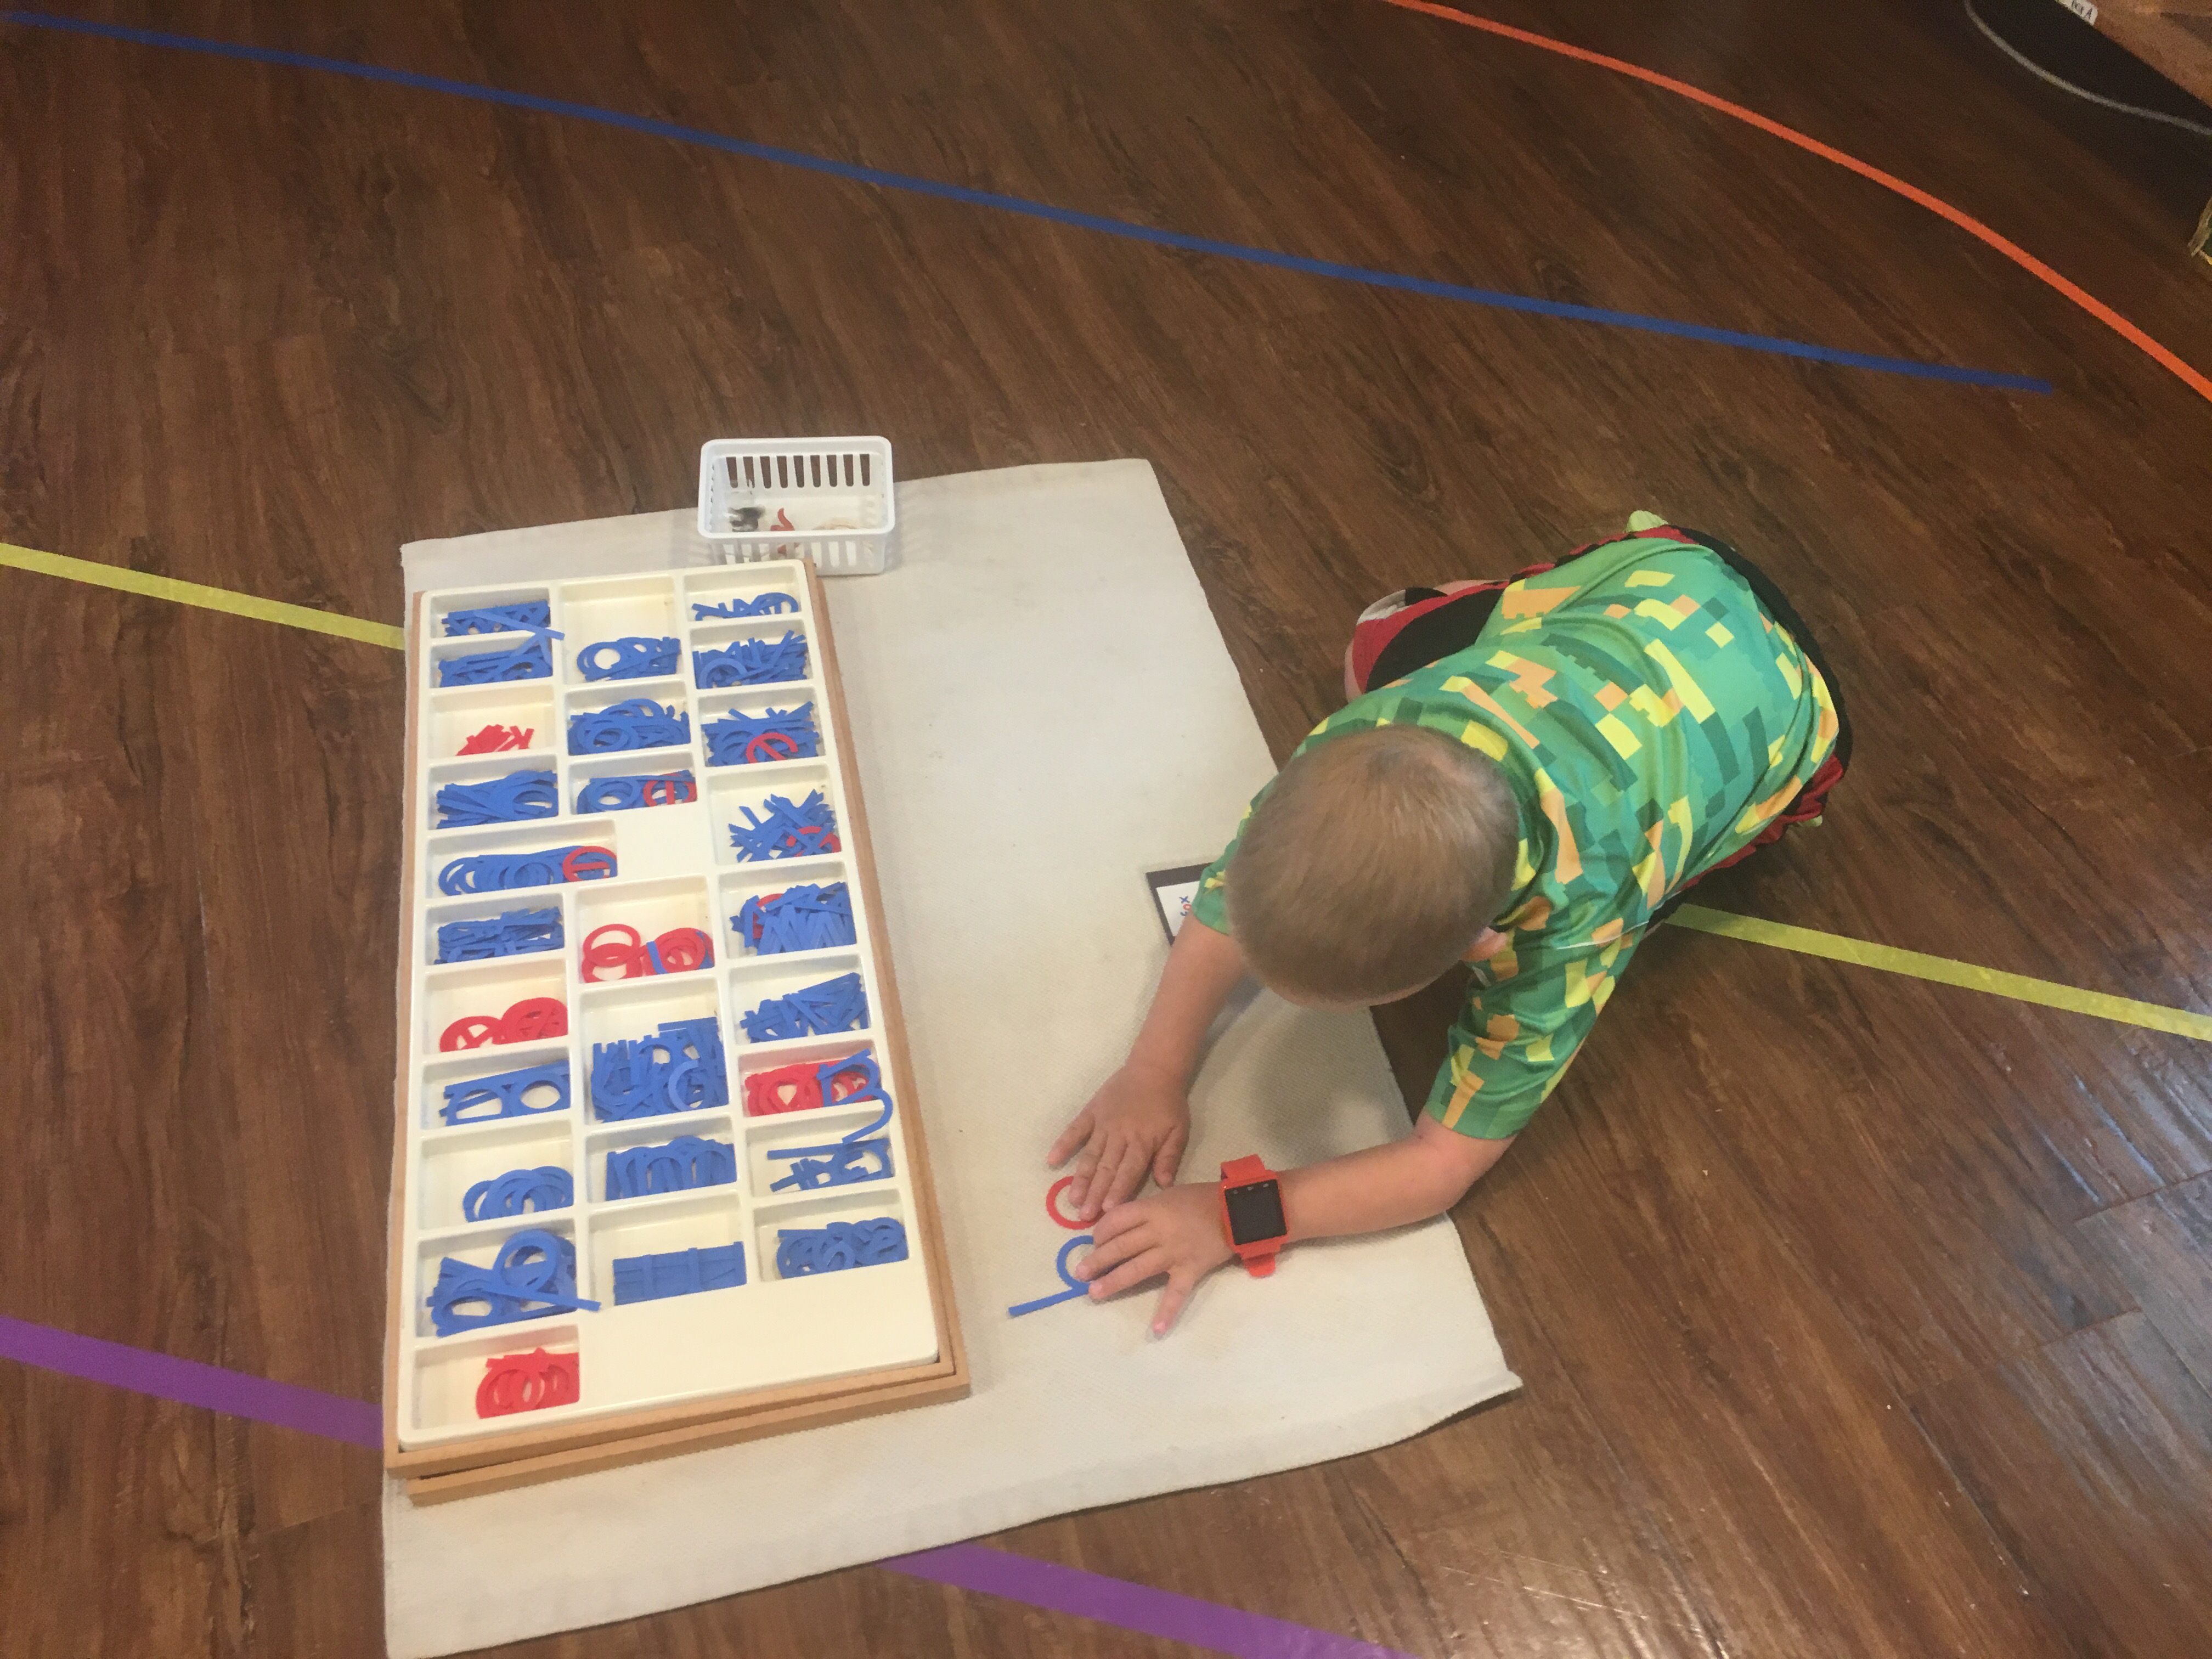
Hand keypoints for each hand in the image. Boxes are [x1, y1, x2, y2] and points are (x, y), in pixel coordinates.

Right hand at [1047, 1059, 1189, 1221]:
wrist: (1154, 1069)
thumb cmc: (1168, 1103)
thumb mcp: (1179, 1130)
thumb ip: (1170, 1157)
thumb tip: (1165, 1184)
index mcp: (1142, 1142)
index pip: (1128, 1172)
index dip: (1117, 1191)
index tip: (1106, 1211)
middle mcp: (1119, 1136)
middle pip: (1106, 1169)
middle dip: (1095, 1193)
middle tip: (1083, 1215)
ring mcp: (1102, 1124)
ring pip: (1090, 1155)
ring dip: (1080, 1178)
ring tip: (1072, 1198)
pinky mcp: (1091, 1112)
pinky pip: (1075, 1129)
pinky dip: (1063, 1144)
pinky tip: (1052, 1160)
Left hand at [1072, 1183, 1234, 1335]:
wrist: (1237, 1209)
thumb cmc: (1201, 1199)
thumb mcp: (1169, 1195)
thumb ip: (1145, 1210)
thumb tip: (1120, 1224)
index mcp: (1152, 1209)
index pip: (1116, 1221)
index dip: (1101, 1232)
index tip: (1094, 1241)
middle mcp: (1158, 1232)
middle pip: (1121, 1247)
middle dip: (1098, 1260)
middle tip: (1080, 1273)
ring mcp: (1174, 1253)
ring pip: (1138, 1269)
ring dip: (1114, 1282)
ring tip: (1094, 1292)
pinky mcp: (1190, 1270)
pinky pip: (1176, 1293)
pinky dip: (1168, 1311)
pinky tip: (1157, 1329)